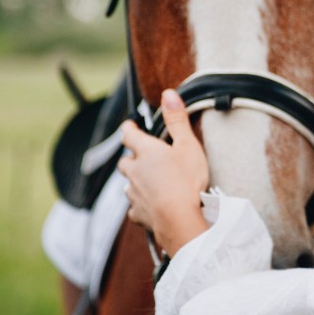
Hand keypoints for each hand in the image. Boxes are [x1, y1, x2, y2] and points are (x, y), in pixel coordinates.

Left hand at [118, 90, 209, 256]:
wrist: (180, 220)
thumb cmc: (187, 180)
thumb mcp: (188, 145)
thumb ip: (177, 119)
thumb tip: (168, 94)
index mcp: (146, 152)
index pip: (129, 135)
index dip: (129, 129)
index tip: (130, 126)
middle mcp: (135, 172)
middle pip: (125, 161)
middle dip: (132, 157)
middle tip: (143, 155)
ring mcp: (134, 194)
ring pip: (129, 184)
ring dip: (136, 180)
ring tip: (149, 180)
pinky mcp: (138, 214)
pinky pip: (135, 206)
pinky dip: (140, 203)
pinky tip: (149, 205)